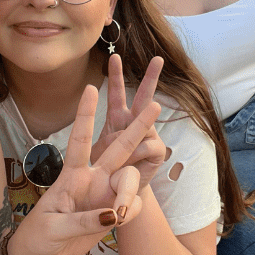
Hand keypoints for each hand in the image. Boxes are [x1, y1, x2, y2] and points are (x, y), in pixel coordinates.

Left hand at [8, 85, 161, 254]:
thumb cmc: (39, 236)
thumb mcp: (53, 228)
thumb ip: (83, 220)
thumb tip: (113, 215)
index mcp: (70, 175)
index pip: (79, 140)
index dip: (85, 115)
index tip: (91, 87)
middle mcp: (91, 178)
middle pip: (119, 147)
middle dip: (137, 126)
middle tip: (155, 104)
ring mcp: (105, 193)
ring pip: (130, 177)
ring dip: (129, 191)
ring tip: (118, 215)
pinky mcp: (113, 210)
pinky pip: (132, 205)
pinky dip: (129, 213)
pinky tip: (116, 222)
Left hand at [92, 55, 165, 188]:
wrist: (119, 197)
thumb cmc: (104, 174)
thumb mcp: (95, 158)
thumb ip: (103, 148)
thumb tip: (122, 140)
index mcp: (116, 120)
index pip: (115, 95)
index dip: (114, 77)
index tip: (114, 56)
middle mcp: (134, 124)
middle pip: (142, 98)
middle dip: (151, 77)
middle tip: (158, 58)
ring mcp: (148, 136)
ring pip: (144, 125)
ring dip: (135, 133)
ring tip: (126, 150)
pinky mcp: (157, 151)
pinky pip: (146, 146)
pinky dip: (134, 156)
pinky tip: (130, 166)